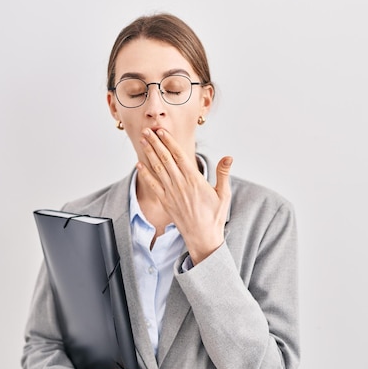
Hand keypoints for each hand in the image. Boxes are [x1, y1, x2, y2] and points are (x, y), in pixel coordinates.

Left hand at [137, 128, 232, 263]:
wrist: (203, 238)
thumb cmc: (214, 216)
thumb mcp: (224, 194)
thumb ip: (223, 173)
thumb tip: (228, 157)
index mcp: (195, 180)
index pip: (179, 156)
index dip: (169, 142)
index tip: (162, 131)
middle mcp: (181, 185)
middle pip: (165, 159)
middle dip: (155, 143)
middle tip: (147, 130)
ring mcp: (171, 194)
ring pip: (158, 169)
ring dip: (149, 153)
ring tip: (143, 141)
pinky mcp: (165, 202)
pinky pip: (153, 185)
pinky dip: (145, 174)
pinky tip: (139, 164)